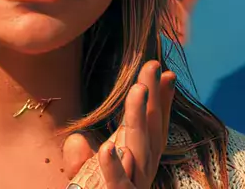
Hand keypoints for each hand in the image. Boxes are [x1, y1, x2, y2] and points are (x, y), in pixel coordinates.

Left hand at [63, 61, 175, 187]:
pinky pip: (116, 184)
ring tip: (137, 90)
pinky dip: (112, 167)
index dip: (162, 101)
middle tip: (151, 67)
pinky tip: (106, 147)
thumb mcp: (84, 176)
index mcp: (137, 161)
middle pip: (150, 131)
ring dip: (137, 119)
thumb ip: (81, 156)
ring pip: (138, 150)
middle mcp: (141, 173)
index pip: (154, 127)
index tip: (166, 72)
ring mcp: (132, 187)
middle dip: (152, 98)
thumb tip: (78, 139)